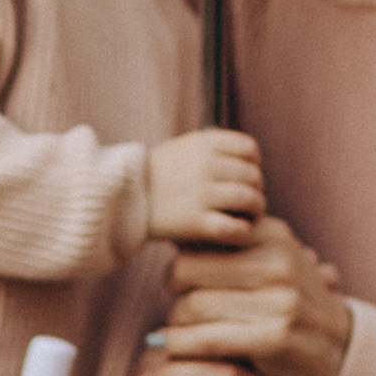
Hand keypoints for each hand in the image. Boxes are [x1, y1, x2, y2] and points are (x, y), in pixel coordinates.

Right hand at [145, 128, 265, 245]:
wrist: (119, 199)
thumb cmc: (155, 176)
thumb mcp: (182, 148)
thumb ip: (213, 148)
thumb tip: (249, 158)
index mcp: (203, 143)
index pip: (249, 149)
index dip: (254, 163)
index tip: (245, 175)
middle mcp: (205, 165)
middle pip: (253, 175)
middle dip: (255, 189)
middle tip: (248, 202)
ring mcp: (201, 194)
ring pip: (250, 199)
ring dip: (255, 210)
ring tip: (249, 217)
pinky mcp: (195, 222)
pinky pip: (235, 228)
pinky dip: (242, 231)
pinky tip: (237, 232)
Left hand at [159, 216, 354, 375]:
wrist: (343, 354)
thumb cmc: (291, 308)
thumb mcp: (272, 266)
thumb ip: (233, 249)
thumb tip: (176, 235)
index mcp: (272, 235)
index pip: (202, 235)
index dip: (182, 258)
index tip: (182, 281)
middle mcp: (277, 262)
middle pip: (188, 269)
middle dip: (173, 292)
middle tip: (176, 309)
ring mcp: (279, 300)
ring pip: (193, 305)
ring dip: (175, 324)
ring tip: (175, 333)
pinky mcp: (275, 337)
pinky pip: (207, 338)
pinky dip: (182, 345)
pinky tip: (175, 349)